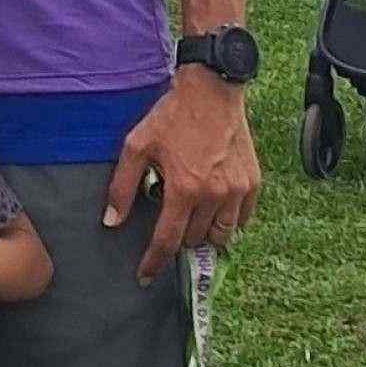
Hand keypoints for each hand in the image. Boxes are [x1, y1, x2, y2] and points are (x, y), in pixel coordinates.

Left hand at [110, 68, 260, 282]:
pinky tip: (214, 209)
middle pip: (194, 240)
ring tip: (191, 217)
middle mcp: (214, 195)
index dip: (154, 262)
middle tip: (169, 218)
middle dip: (178, 237)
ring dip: (204, 234)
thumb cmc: (171, 116)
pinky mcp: (253, 183)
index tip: (144, 276)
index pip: (167, 241)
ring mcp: (238, 191)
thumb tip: (112, 221)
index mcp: (184, 189)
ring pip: (221, 235)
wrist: (211, 90)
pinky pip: (242, 220)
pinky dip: (228, 222)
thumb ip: (122, 186)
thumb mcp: (137, 146)